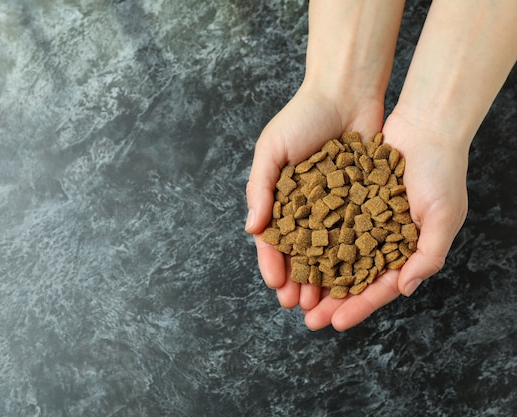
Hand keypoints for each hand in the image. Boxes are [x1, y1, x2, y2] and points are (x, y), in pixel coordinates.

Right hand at [245, 85, 383, 311]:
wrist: (346, 91)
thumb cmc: (302, 117)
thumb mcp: (272, 149)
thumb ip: (260, 188)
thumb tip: (252, 229)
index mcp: (280, 198)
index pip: (273, 239)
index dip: (273, 263)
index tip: (276, 285)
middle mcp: (306, 207)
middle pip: (300, 253)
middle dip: (298, 279)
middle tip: (300, 304)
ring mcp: (335, 206)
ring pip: (328, 251)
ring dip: (324, 277)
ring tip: (324, 301)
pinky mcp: (361, 200)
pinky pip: (356, 234)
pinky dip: (353, 257)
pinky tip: (354, 277)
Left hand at [302, 112, 468, 329]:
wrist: (425, 125)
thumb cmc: (442, 170)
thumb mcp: (442, 215)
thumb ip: (428, 254)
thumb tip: (404, 288)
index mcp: (407, 250)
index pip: (379, 286)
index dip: (358, 306)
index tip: (336, 323)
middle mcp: (382, 238)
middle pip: (351, 277)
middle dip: (330, 299)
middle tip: (307, 318)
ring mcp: (363, 219)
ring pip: (334, 254)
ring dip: (315, 275)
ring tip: (294, 292)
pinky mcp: (348, 199)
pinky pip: (326, 224)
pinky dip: (312, 239)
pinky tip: (293, 253)